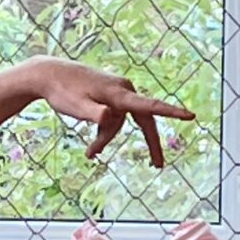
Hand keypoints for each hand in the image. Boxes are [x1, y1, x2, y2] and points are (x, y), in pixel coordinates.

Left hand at [32, 60, 195, 165]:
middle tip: (157, 165)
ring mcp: (118, 90)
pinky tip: (93, 145)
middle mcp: (124, 89)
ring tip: (89, 153)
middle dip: (150, 142)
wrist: (50, 74)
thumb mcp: (76, 107)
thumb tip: (108, 116)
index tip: (190, 116)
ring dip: (109, 138)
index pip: (149, 105)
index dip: (171, 112)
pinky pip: (116, 117)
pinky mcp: (111, 93)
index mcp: (119, 94)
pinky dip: (106, 130)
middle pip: (143, 120)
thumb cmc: (63, 92)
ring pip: (123, 121)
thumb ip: (93, 114)